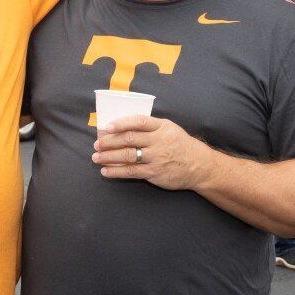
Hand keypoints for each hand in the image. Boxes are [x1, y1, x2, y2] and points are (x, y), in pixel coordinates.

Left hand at [92, 115, 209, 190]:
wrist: (199, 165)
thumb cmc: (179, 145)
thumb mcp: (169, 129)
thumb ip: (150, 127)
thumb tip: (121, 127)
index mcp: (162, 127)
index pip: (139, 121)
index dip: (121, 123)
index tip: (107, 127)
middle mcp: (159, 141)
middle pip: (129, 139)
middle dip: (109, 141)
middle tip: (96, 144)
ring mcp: (157, 157)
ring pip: (128, 155)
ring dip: (108, 156)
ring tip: (96, 158)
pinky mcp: (154, 172)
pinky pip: (132, 171)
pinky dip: (116, 171)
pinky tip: (106, 171)